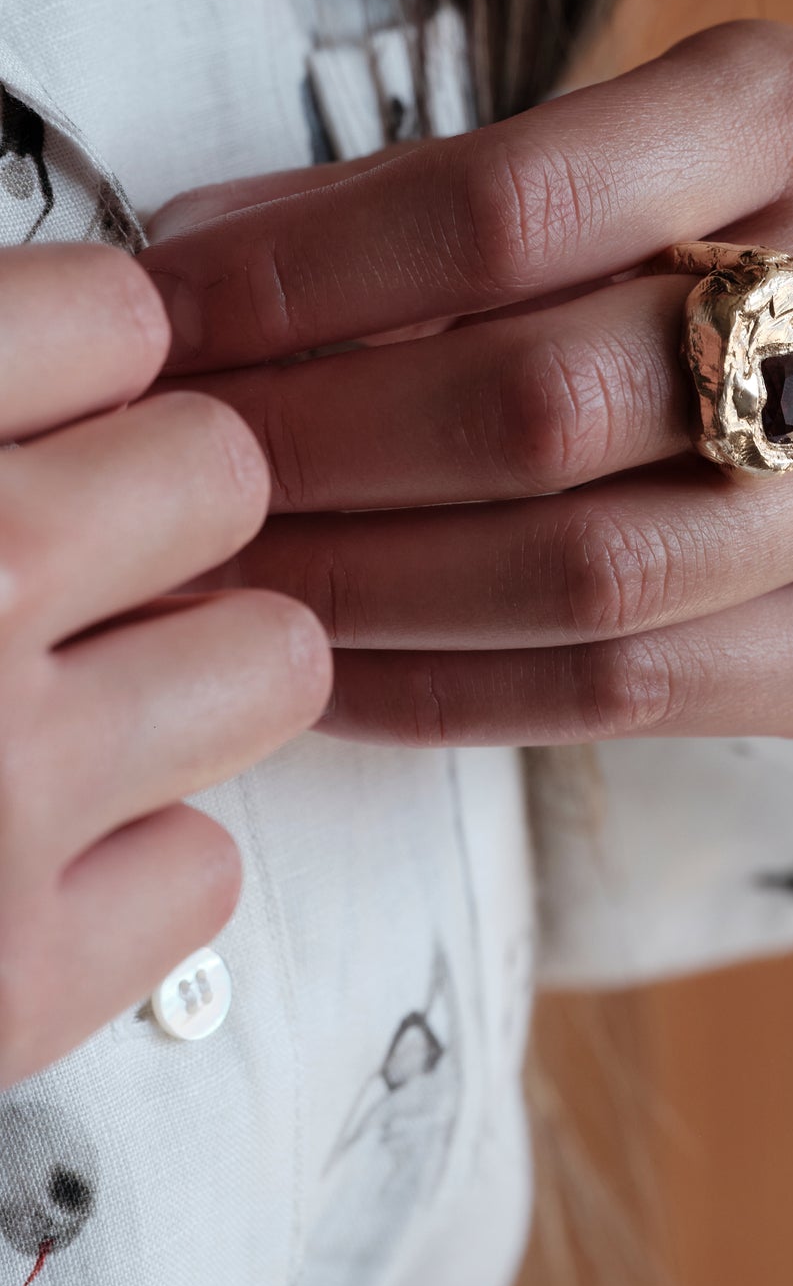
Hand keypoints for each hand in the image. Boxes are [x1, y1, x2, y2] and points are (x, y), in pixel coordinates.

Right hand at [0, 246, 331, 1087]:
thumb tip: (116, 334)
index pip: (113, 312)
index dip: (117, 352)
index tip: (106, 387)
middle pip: (225, 469)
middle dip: (185, 499)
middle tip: (89, 545)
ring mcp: (4, 779)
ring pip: (273, 658)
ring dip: (198, 672)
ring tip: (66, 702)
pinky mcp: (19, 973)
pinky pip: (201, 861)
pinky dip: (136, 861)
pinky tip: (30, 857)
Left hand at [142, 22, 792, 747]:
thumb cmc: (686, 241)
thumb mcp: (575, 158)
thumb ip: (398, 211)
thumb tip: (184, 289)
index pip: (508, 206)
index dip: (300, 278)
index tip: (162, 325)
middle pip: (546, 402)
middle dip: (317, 450)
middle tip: (180, 478)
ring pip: (590, 572)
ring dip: (368, 589)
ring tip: (232, 581)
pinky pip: (637, 689)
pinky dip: (453, 694)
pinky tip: (335, 672)